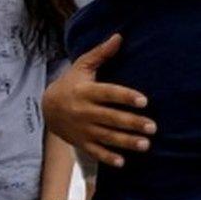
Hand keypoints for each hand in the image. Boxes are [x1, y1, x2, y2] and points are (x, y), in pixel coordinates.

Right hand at [41, 34, 155, 166]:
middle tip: (153, 127)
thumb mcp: (82, 66)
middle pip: (110, 118)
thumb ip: (101, 53)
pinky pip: (95, 152)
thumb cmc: (71, 83)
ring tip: (145, 145)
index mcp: (86, 91)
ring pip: (106, 136)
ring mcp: (82, 128)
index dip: (126, 97)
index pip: (108, 94)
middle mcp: (84, 111)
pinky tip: (122, 162)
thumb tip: (119, 37)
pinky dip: (107, 158)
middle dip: (132, 123)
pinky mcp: (81, 142)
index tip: (144, 101)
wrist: (47, 107)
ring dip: (126, 141)